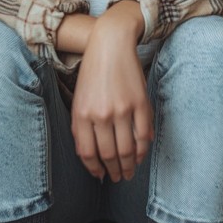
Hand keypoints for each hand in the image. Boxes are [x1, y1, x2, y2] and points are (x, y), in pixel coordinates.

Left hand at [71, 1, 153, 182]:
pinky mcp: (140, 103)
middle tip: (119, 178)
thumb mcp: (79, 99)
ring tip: (130, 171)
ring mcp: (122, 109)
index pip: (88, 153)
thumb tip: (92, 157)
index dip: (95, 169)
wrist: (110, 44)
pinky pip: (143, 135)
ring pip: (127, 149)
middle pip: (109, 154)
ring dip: (129, 165)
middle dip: (115, 171)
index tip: (101, 176)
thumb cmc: (93, 73)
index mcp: (82, 114)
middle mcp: (101, 114)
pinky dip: (143, 149)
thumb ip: (82, 127)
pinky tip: (140, 155)